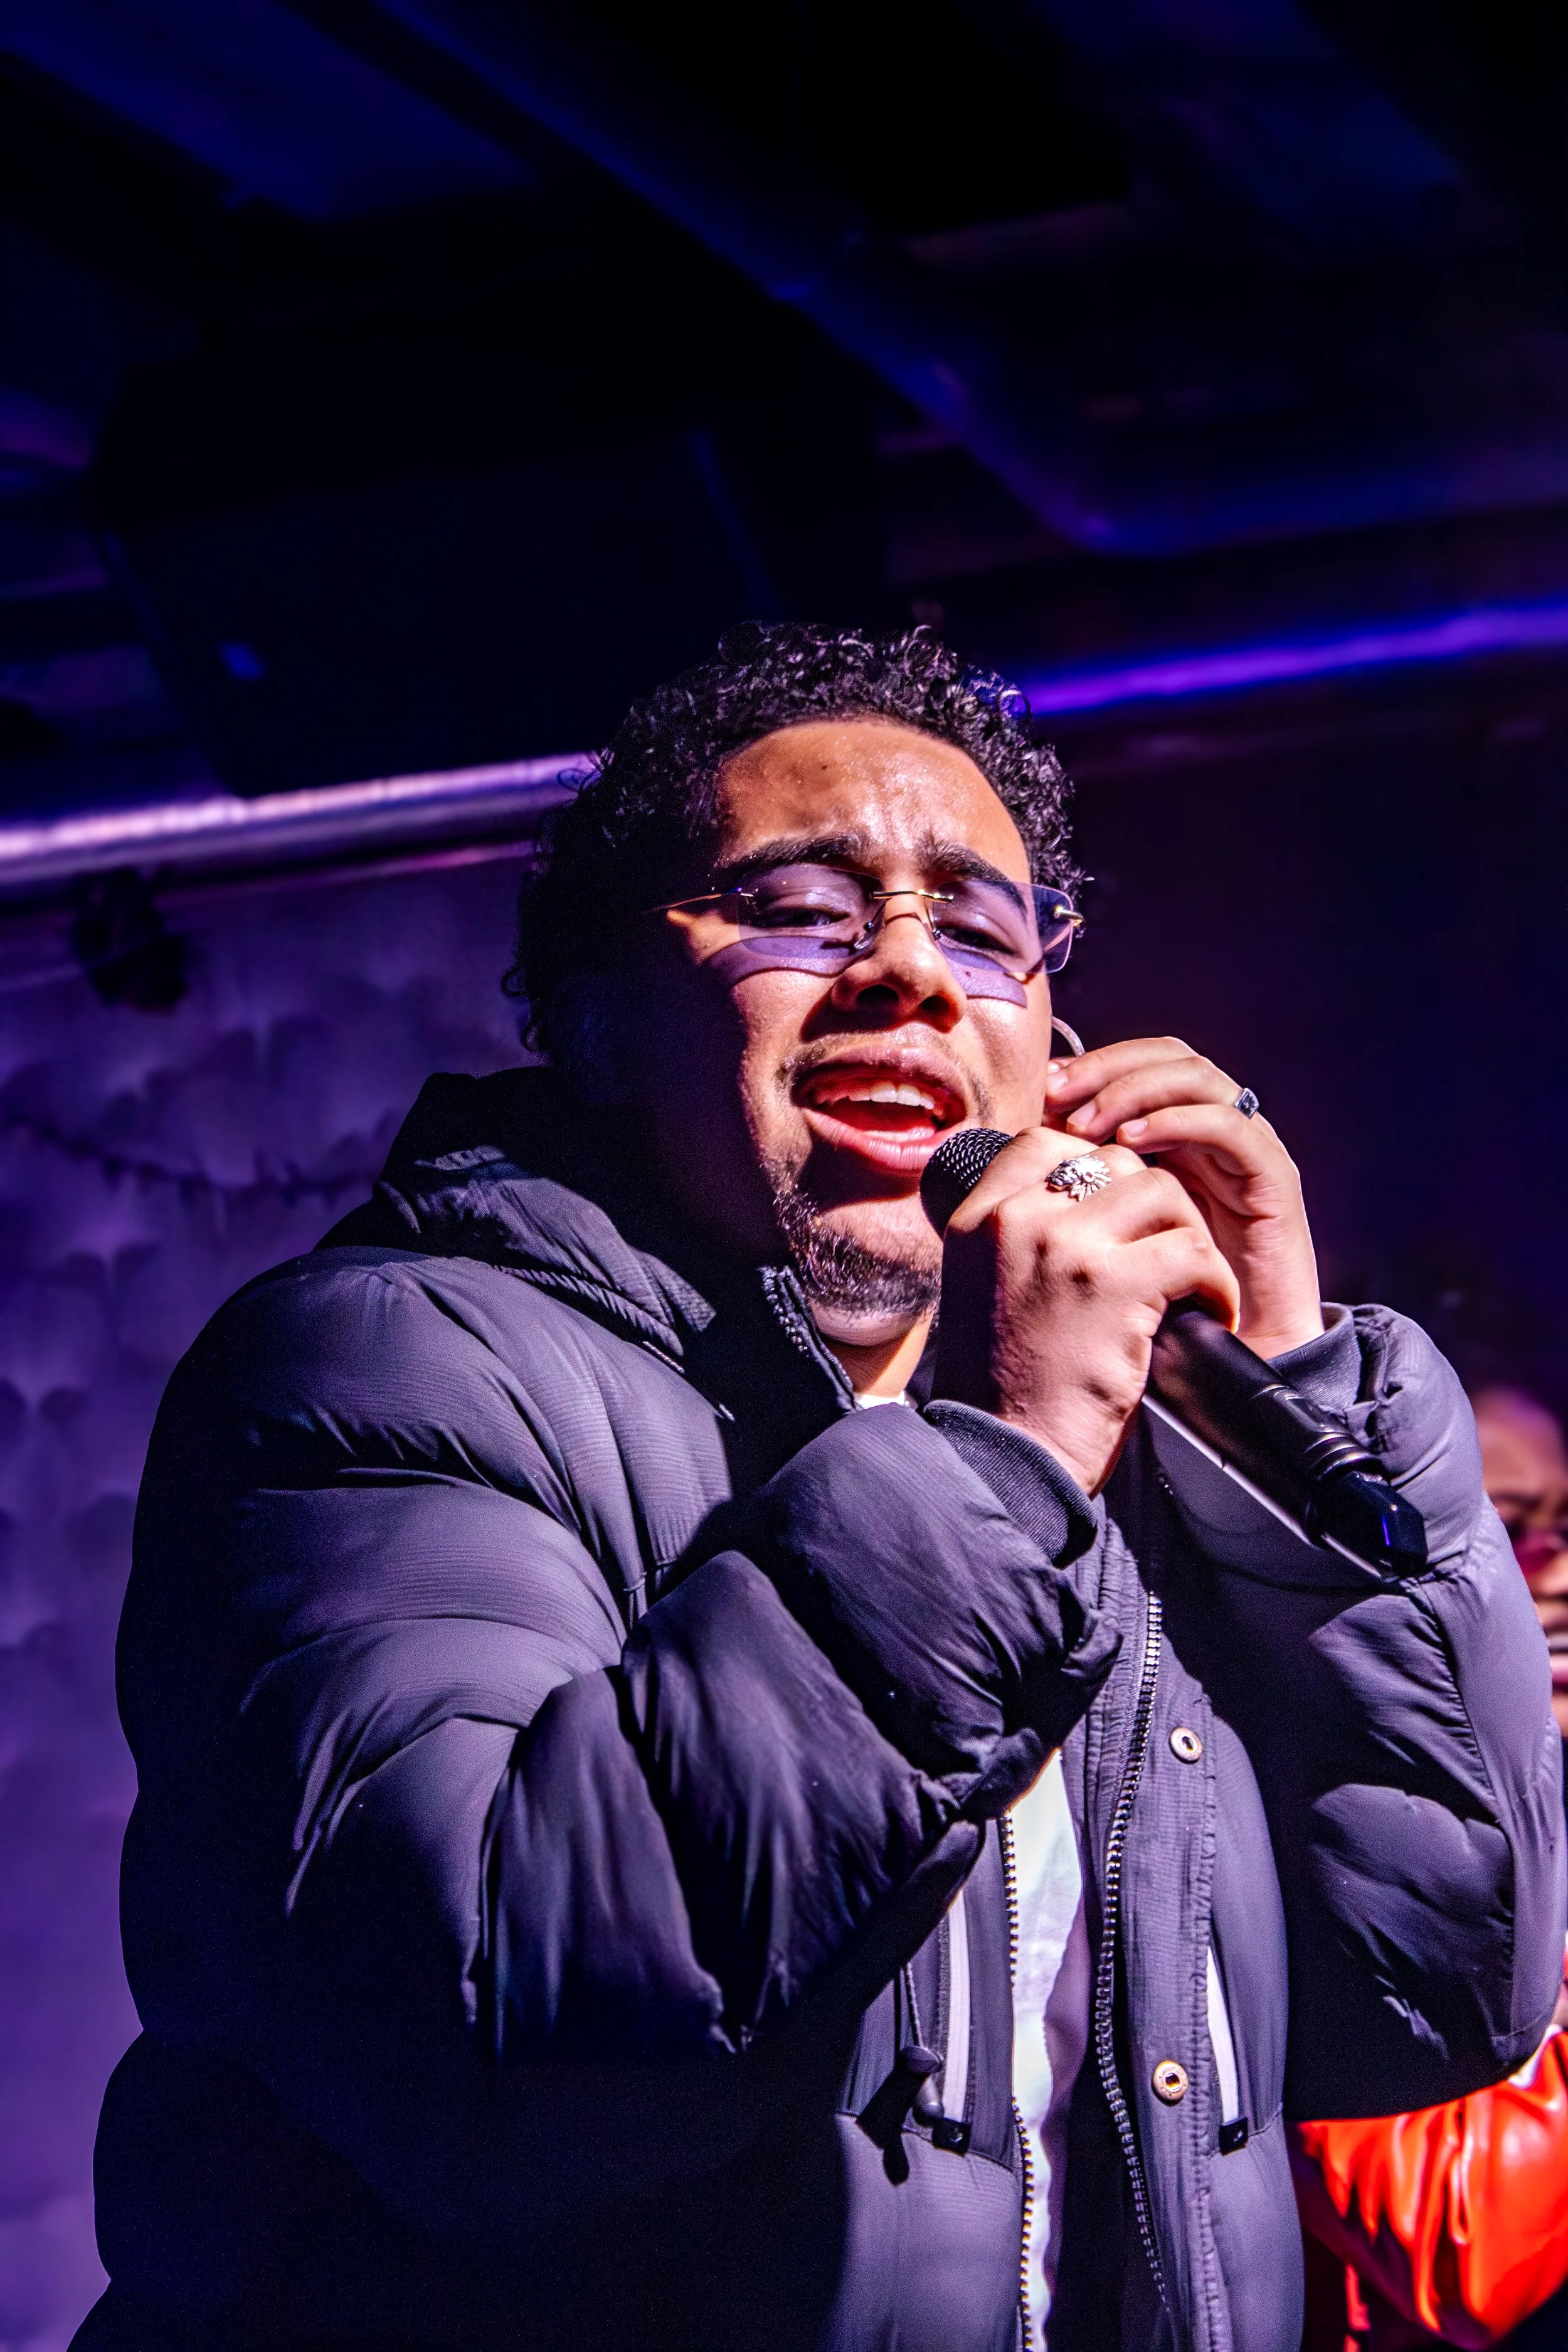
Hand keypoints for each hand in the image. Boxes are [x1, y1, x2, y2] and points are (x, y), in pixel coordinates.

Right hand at [931, 1126, 1240, 1496]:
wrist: (1004, 1461)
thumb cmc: (1006, 1389)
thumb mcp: (986, 1288)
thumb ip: (1020, 1237)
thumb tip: (1089, 1197)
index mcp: (978, 1219)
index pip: (1046, 1142)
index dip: (1097, 1167)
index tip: (1122, 1219)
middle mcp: (1014, 1219)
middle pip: (1115, 1162)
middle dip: (1155, 1209)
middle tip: (1167, 1261)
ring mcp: (1063, 1245)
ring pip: (1163, 1193)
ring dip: (1191, 1240)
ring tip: (1192, 1289)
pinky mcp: (1113, 1283)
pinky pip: (1194, 1251)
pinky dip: (1216, 1286)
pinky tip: (1207, 1315)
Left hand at [1043, 1038, 1322, 1359]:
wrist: (1214, 1378)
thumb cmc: (1145, 1312)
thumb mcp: (1094, 1242)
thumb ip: (1071, 1191)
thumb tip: (1013, 1147)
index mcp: (1172, 1140)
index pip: (1136, 1067)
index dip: (1090, 1066)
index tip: (1043, 1090)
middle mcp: (1210, 1137)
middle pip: (1166, 1057)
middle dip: (1107, 1068)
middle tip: (1058, 1091)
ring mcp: (1244, 1154)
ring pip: (1197, 1079)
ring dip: (1136, 1090)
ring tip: (1088, 1122)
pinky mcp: (1273, 1181)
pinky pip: (1230, 1127)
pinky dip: (1178, 1121)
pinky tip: (1130, 1143)